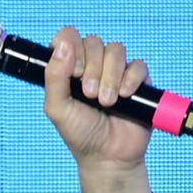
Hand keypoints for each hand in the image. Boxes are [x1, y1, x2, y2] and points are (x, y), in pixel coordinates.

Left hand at [43, 26, 155, 192]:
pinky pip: (138, 65)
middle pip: (94, 42)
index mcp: (69, 68)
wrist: (108, 156)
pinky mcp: (138, 80)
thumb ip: (54, 77)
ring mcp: (116, 71)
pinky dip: (130, 79)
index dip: (71, 48)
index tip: (72, 73)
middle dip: (91, 68)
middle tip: (88, 94)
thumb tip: (62, 45)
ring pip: (116, 50)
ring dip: (110, 76)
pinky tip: (124, 97)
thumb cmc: (79, 132)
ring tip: (105, 101)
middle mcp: (92, 65)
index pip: (69, 37)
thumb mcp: (57, 107)